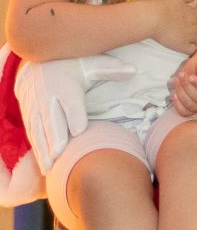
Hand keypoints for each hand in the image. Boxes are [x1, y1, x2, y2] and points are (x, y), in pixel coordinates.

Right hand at [14, 54, 135, 172]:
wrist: (37, 62)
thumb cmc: (71, 66)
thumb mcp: (91, 63)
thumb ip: (111, 69)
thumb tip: (134, 70)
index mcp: (65, 86)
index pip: (70, 102)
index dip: (74, 116)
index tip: (79, 130)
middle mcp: (48, 97)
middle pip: (52, 120)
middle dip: (54, 137)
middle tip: (59, 154)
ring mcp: (35, 107)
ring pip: (38, 131)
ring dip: (43, 150)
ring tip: (49, 167)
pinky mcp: (28, 115)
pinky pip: (32, 134)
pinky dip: (37, 150)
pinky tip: (44, 166)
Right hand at [149, 0, 196, 53]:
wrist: (152, 18)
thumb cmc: (162, 6)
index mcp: (194, 14)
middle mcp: (194, 26)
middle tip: (195, 30)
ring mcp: (190, 37)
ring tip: (194, 40)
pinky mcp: (183, 46)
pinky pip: (194, 50)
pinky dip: (194, 49)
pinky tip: (190, 48)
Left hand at [171, 54, 196, 116]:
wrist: (196, 73)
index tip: (190, 77)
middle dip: (187, 87)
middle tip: (180, 75)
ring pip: (191, 106)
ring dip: (181, 94)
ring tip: (176, 81)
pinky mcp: (193, 110)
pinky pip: (185, 113)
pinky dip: (178, 106)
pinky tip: (174, 94)